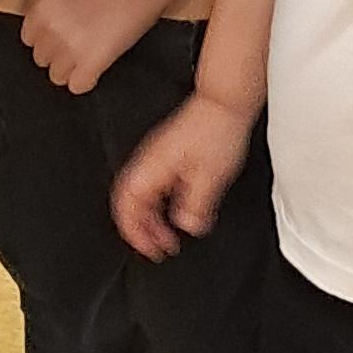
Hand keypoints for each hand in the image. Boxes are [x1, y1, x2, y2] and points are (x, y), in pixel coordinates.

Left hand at [22, 0, 153, 96]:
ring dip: (71, 69)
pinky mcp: (89, 65)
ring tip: (86, 57)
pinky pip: (77, 85)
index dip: (45, 38)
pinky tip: (95, 68)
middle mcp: (50, 31)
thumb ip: (53, 12)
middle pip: (41, 58)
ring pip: (57, 76)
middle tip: (76, 44)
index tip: (56, 37)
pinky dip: (86, 79)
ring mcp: (68, 50)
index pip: (29, 38)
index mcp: (41, 9)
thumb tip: (51, 33)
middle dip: (57, 53)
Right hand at [112, 94, 253, 260]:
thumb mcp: (210, 175)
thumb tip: (186, 226)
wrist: (224, 102)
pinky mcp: (166, 154)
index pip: (127, 207)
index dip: (135, 233)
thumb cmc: (216, 129)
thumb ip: (195, 205)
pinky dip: (160, 205)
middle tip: (161, 247)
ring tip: (168, 234)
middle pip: (129, 204)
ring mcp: (156, 157)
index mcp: (151, 167)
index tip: (151, 249)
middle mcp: (148, 161)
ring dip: (151, 219)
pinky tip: (177, 211)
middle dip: (142, 230)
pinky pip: (154, 185)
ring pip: (140, 196)